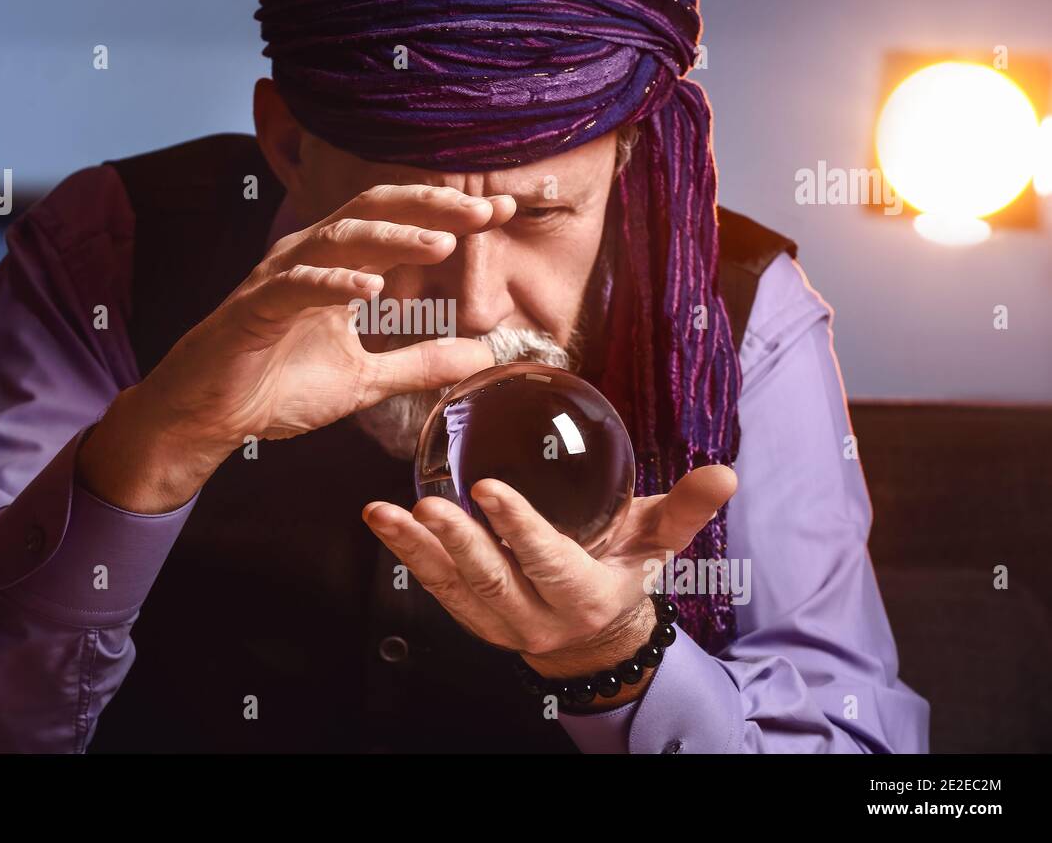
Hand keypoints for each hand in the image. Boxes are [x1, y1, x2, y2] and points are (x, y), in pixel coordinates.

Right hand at [79, 184, 516, 512]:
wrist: (207, 417)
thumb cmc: (275, 386)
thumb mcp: (365, 380)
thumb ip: (419, 363)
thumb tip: (481, 357)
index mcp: (336, 265)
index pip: (400, 223)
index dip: (449, 212)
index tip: (503, 211)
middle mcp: (309, 257)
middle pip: (375, 210)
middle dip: (432, 207)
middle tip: (485, 211)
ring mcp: (279, 277)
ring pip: (338, 238)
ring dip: (391, 238)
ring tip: (441, 244)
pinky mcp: (254, 308)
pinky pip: (295, 284)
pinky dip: (333, 282)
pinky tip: (370, 286)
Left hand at [361, 464, 737, 706]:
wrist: (592, 637)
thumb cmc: (622, 575)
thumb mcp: (656, 544)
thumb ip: (685, 509)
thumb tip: (725, 473)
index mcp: (584, 595)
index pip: (548, 562)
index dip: (519, 529)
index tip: (490, 490)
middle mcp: (536, 616)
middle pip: (492, 580)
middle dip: (459, 543)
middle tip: (429, 506)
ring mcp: (498, 621)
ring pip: (452, 587)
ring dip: (416, 550)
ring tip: (385, 513)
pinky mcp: (471, 615)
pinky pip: (435, 588)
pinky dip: (407, 557)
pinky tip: (383, 523)